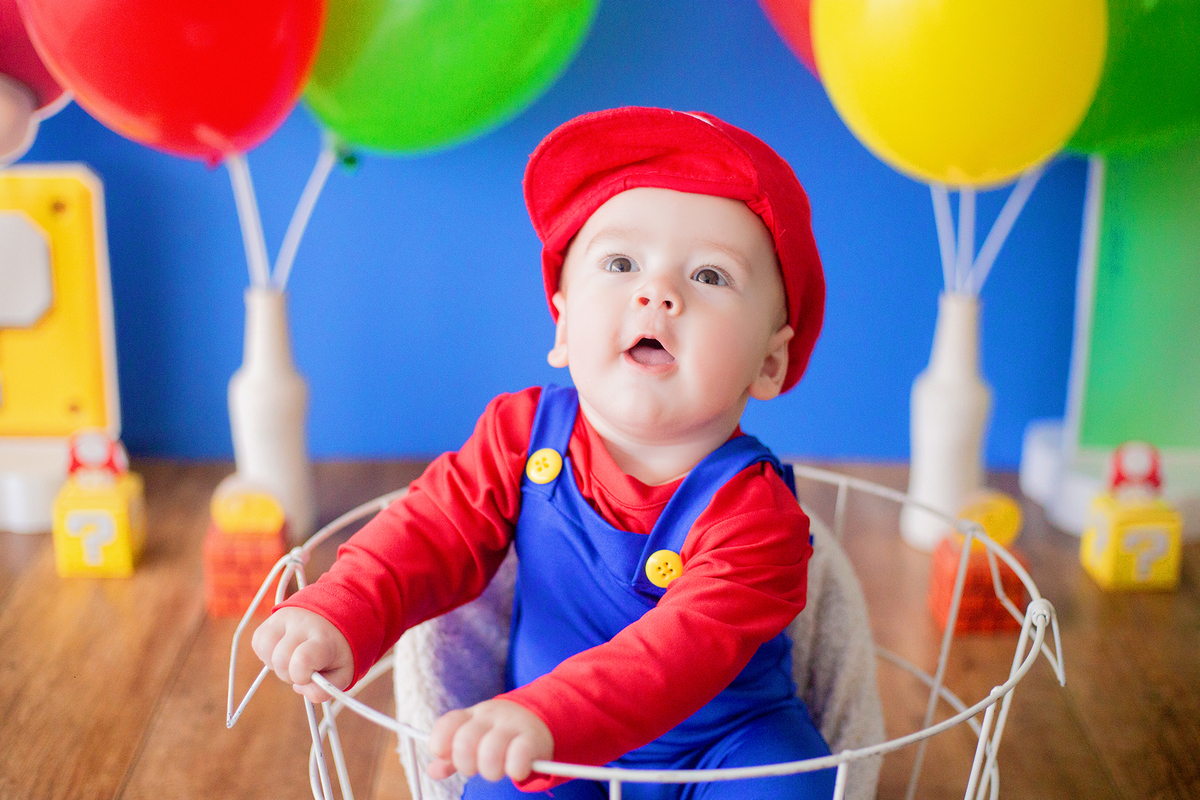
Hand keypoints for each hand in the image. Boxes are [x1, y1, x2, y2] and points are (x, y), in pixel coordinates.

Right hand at [251, 607, 353, 702]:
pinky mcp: (272, 618)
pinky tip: (282, 651)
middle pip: (280, 660)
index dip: (301, 676)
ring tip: (291, 659)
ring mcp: (286, 618)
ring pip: (265, 649)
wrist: (335, 619)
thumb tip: (299, 687)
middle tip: (302, 669)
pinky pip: (258, 642)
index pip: (302, 660)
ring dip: (275, 663)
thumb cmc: (336, 651)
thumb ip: (322, 690)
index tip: (310, 675)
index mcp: (324, 639)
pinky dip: (267, 654)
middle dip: (288, 674)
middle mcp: (303, 624)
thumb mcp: (342, 674)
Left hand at [428, 699, 553, 782]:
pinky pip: (519, 756)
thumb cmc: (498, 734)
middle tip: (476, 768)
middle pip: (465, 741)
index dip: (440, 743)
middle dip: (466, 764)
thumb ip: (452, 754)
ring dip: (490, 770)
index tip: (444, 755)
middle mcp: (490, 717)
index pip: (448, 723)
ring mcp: (512, 725)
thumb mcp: (474, 737)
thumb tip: (433, 770)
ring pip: (490, 751)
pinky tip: (516, 770)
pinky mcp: (533, 739)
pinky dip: (515, 769)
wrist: (538, 717)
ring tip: (497, 771)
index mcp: (471, 716)